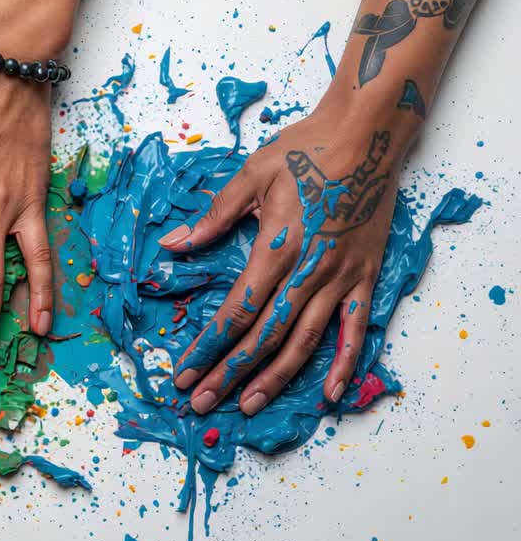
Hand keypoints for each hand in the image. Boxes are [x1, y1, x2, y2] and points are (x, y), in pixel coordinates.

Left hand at [161, 109, 412, 414]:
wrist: (368, 134)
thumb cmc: (305, 150)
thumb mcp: (251, 176)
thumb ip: (214, 217)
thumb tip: (172, 244)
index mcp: (276, 248)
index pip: (236, 311)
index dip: (208, 347)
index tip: (184, 373)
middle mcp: (309, 271)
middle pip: (264, 336)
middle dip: (230, 373)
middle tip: (203, 404)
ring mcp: (341, 277)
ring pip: (306, 341)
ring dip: (276, 378)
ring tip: (249, 406)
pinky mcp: (366, 276)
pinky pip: (357, 328)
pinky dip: (346, 362)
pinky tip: (333, 393)